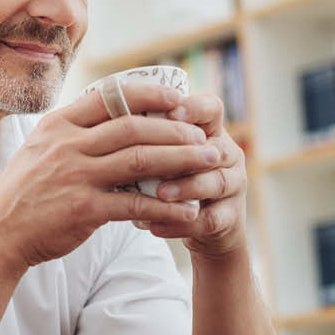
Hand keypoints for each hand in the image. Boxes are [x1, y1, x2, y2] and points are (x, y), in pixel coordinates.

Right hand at [0, 82, 221, 268]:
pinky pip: (136, 204)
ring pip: (141, 159)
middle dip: (176, 130)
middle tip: (202, 137)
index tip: (178, 99)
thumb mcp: (40, 149)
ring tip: (206, 163)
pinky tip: (187, 209)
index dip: (150, 95)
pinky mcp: (83, 209)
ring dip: (181, 160)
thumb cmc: (23, 192)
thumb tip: (114, 118)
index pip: (111, 97)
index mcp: (58, 125)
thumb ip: (74, 133)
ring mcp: (75, 176)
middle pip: (134, 126)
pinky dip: (167, 206)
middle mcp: (67, 145)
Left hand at [135, 93, 247, 258]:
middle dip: (183, 153)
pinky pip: (211, 220)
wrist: (194, 224)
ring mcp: (233, 185)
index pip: (210, 109)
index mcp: (208, 132)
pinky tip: (155, 227)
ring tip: (158, 194)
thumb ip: (143, 137)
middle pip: (213, 147)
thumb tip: (101, 118)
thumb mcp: (158, 154)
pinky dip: (181, 224)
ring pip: (216, 182)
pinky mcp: (231, 217)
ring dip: (186, 188)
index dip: (193, 108)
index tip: (169, 111)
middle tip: (154, 160)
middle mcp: (225, 154)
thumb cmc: (168, 179)